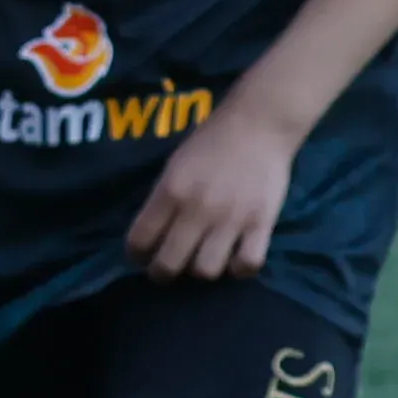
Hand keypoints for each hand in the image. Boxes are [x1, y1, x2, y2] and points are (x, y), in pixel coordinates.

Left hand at [127, 102, 307, 282]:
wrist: (258, 124)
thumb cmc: (211, 141)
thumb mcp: (174, 165)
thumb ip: (164, 199)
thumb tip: (152, 234)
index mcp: (170, 191)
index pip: (140, 239)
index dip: (136, 254)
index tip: (140, 256)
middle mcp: (197, 209)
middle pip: (170, 264)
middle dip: (162, 273)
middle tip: (166, 269)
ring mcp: (231, 219)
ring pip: (206, 271)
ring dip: (200, 270)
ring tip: (202, 260)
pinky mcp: (261, 224)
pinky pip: (247, 264)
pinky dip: (239, 268)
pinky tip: (235, 259)